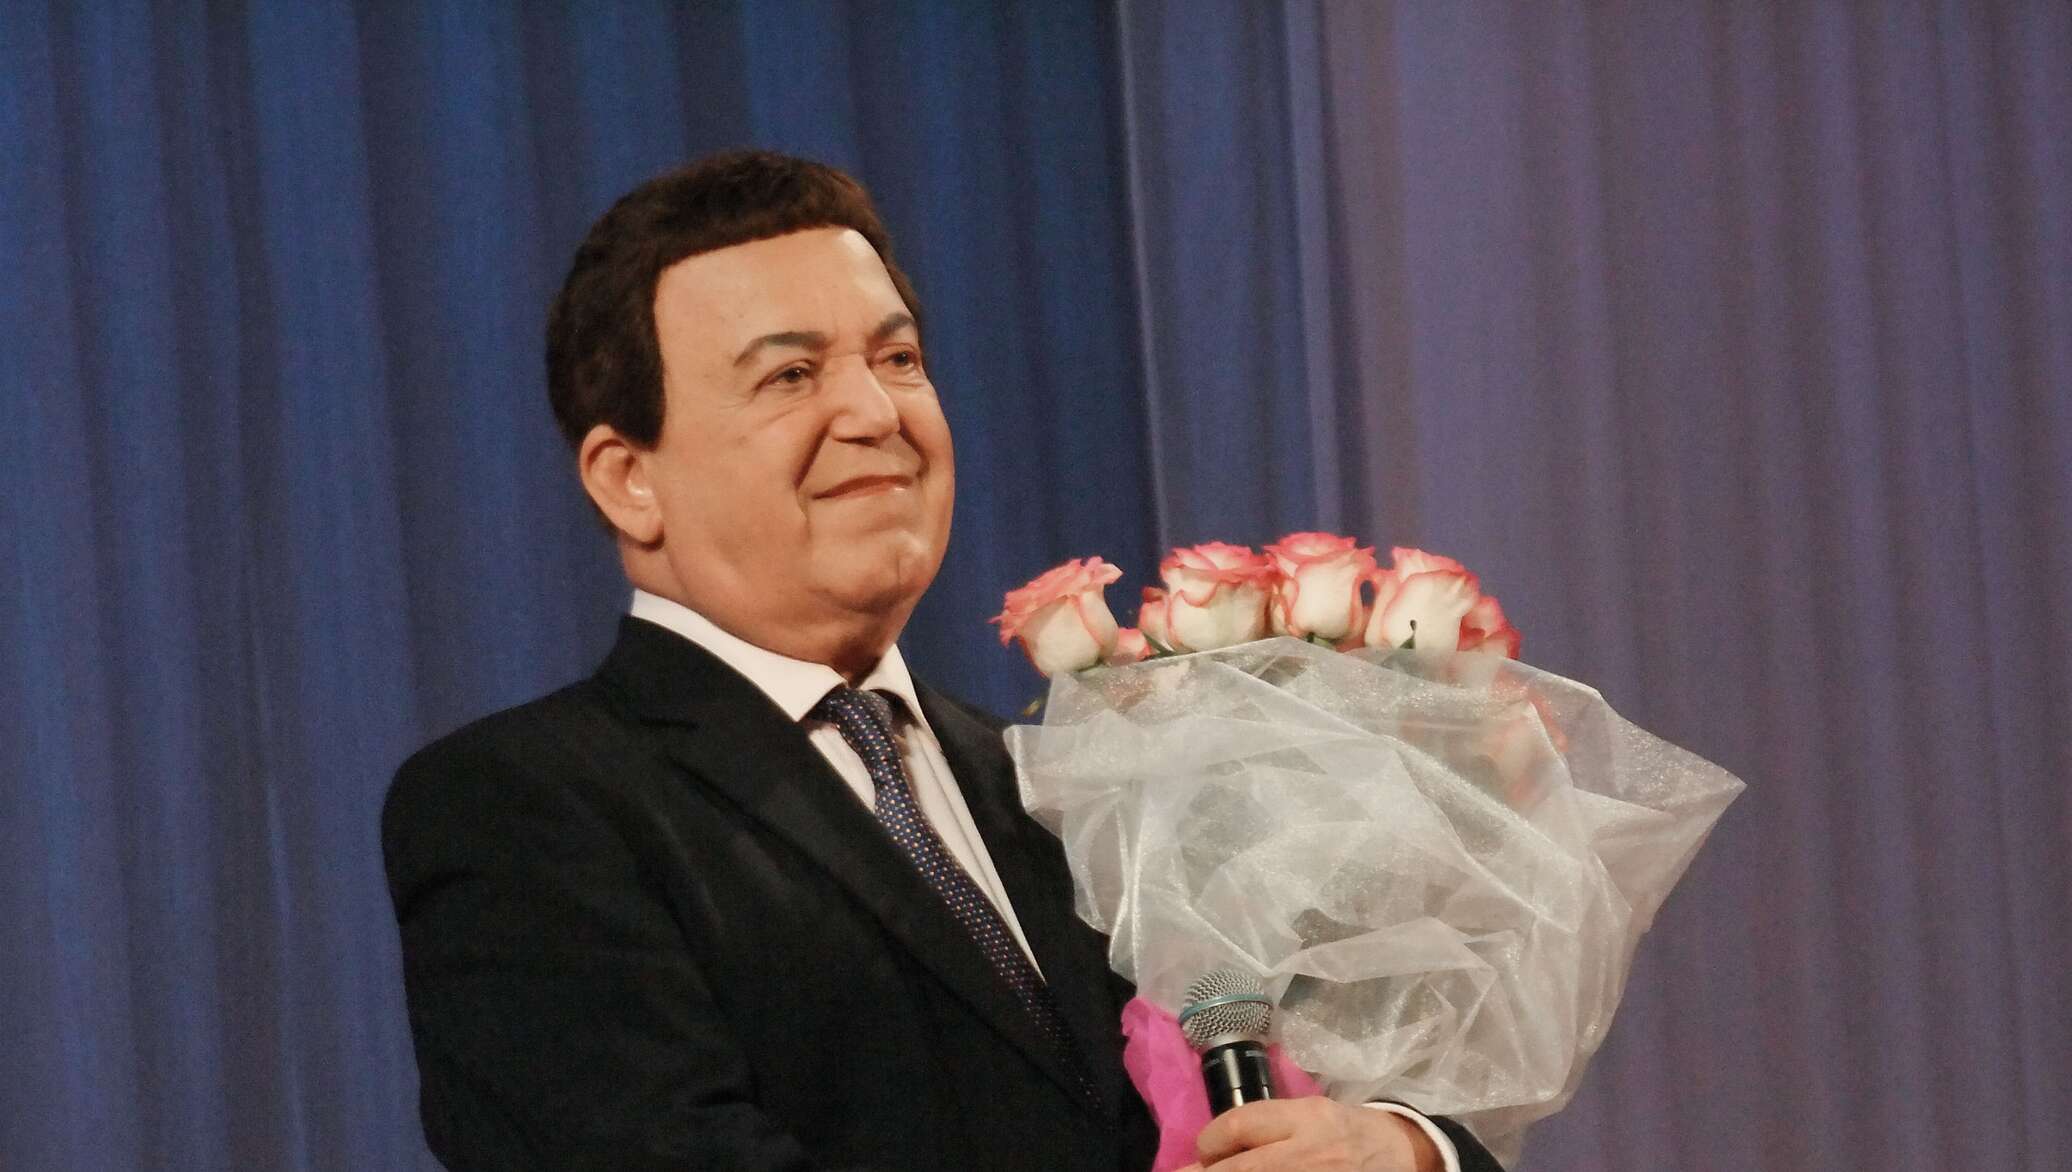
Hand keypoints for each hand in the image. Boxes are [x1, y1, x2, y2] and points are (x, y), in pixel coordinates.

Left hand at [1175, 1098, 1441, 1171]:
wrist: (1401, 1156)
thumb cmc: (1348, 1132)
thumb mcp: (1310, 1114)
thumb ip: (1266, 1127)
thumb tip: (1210, 1152)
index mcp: (1307, 1116)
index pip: (1239, 1124)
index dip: (1210, 1142)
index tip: (1204, 1152)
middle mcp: (1312, 1151)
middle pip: (1240, 1169)